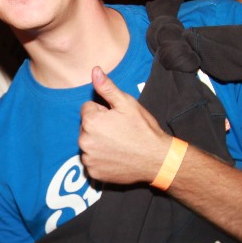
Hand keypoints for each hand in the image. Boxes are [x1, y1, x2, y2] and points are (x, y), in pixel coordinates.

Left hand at [78, 67, 170, 185]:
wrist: (157, 159)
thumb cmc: (143, 130)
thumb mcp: (127, 104)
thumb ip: (107, 87)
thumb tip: (94, 70)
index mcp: (91, 121)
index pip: (87, 108)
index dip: (103, 111)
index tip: (117, 119)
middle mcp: (84, 141)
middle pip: (85, 126)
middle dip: (98, 127)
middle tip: (119, 132)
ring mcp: (88, 158)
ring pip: (88, 143)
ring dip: (98, 143)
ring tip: (118, 145)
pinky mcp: (93, 172)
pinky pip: (91, 161)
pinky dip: (100, 159)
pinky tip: (116, 157)